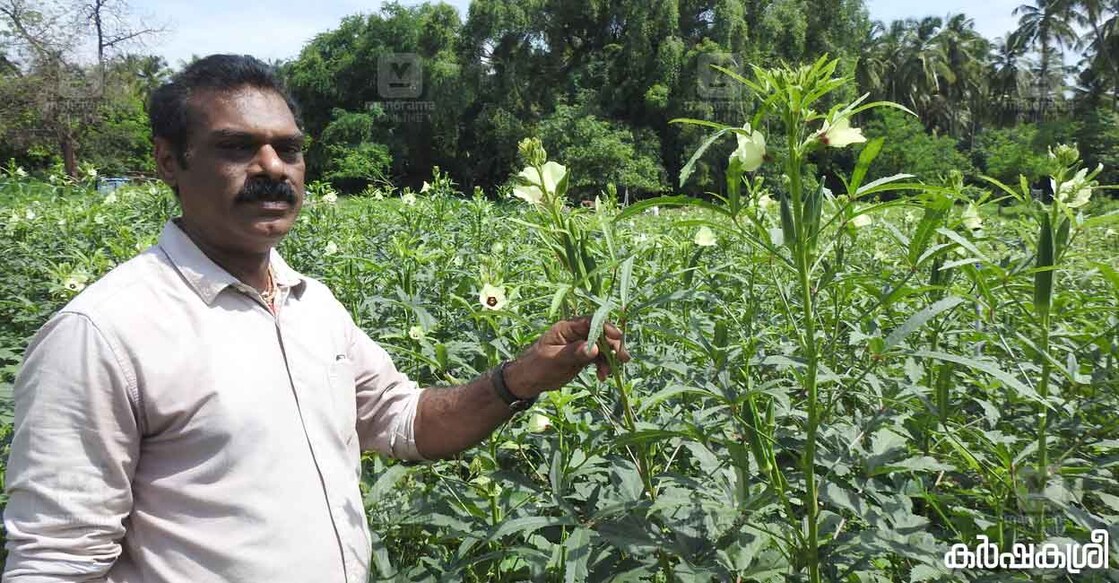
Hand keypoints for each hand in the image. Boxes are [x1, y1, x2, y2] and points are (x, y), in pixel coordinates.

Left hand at [504, 316, 630, 397]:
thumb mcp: (554, 359)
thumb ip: (574, 353)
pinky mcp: (581, 357)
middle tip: (623, 358)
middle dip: (613, 345)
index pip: (590, 322)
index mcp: (566, 328)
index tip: (617, 337)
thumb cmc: (536, 366)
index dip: (605, 327)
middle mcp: (575, 334)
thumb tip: (594, 349)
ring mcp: (579, 345)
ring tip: (610, 373)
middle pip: (600, 334)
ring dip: (609, 359)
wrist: (528, 380)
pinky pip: (597, 359)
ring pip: (601, 347)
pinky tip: (602, 377)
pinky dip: (602, 366)